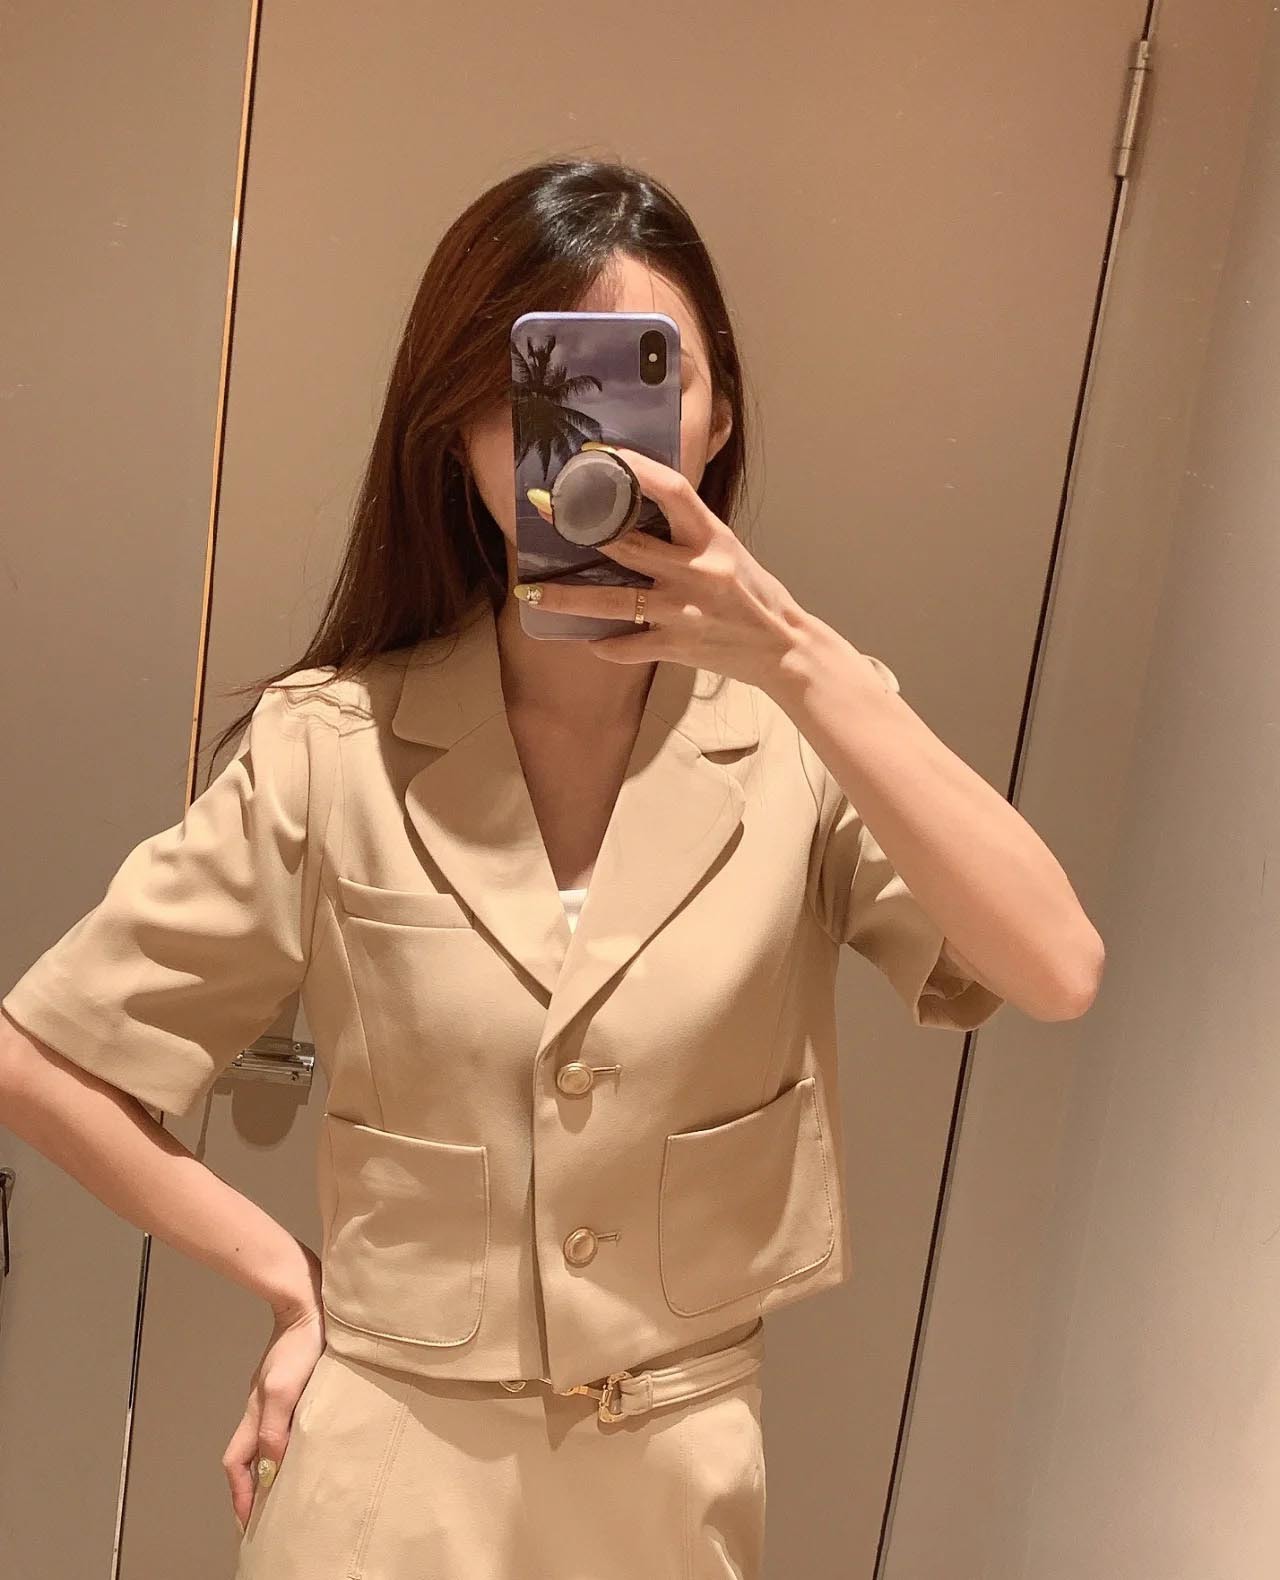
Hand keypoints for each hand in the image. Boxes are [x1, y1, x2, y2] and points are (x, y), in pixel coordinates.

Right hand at [223, 1300, 324, 1535]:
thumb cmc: (300, 1345)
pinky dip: (282, 1444)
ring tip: (282, 1488)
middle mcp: (259, 1406)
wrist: (309, 1302)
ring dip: (266, 1466)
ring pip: (261, 1440)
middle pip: (244, 1455)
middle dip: (249, 1486)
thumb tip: (269, 1470)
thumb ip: (275, 1429)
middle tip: (263, 1513)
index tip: (248, 1521)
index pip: (236, 1463)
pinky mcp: (289, 1383)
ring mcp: (272, 1394)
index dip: (240, 1494)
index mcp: (255, 1412)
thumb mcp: (286, 1390)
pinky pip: (279, 1423)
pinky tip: (301, 1447)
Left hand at [518, 443, 806, 691]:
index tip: (597, 454)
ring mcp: (684, 611)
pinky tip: (587, 640)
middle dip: (578, 525)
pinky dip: (605, 644)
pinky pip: (627, 646)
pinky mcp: (677, 646)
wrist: (782, 649)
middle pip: (625, 544)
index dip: (633, 468)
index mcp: (712, 537)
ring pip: (612, 600)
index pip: (671, 489)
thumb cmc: (753, 594)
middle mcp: (696, 570)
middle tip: (541, 508)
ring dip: (566, 597)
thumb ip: (687, 533)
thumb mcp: (727, 549)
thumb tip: (637, 511)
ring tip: (530, 591)